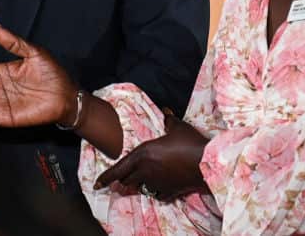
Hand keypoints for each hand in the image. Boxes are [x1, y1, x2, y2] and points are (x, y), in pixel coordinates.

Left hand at [94, 113, 208, 198]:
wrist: (208, 163)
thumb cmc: (190, 142)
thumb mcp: (178, 127)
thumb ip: (168, 120)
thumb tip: (166, 112)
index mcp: (143, 154)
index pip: (118, 169)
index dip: (106, 177)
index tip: (96, 185)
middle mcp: (146, 170)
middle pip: (126, 179)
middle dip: (123, 178)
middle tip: (122, 178)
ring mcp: (157, 183)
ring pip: (140, 187)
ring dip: (139, 184)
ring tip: (142, 179)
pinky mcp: (169, 191)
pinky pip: (157, 194)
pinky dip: (156, 191)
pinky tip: (161, 186)